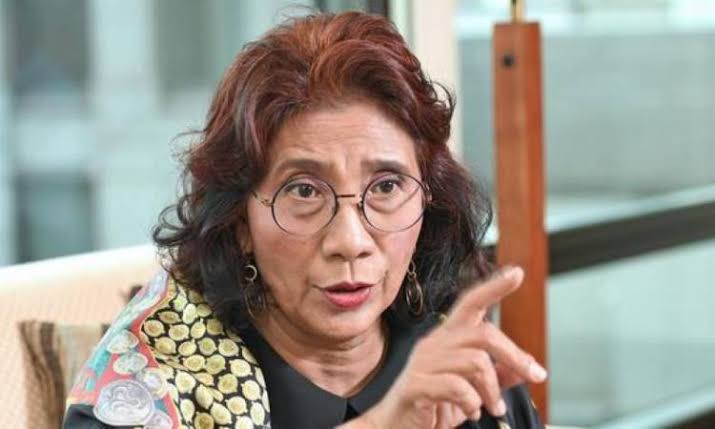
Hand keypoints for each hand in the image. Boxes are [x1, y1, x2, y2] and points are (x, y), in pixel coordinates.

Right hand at [345, 266, 547, 428]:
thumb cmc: (431, 407)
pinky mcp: (417, 384)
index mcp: (447, 338)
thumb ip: (496, 378)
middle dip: (516, 355)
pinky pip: (458, 387)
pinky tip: (470, 412)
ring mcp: (423, 362)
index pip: (470, 303)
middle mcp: (434, 343)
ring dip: (493, 389)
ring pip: (476, 362)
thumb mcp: (472, 393)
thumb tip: (524, 368)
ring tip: (492, 408)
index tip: (517, 273)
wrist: (394, 428)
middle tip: (536, 375)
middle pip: (483, 334)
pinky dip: (472, 403)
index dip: (493, 287)